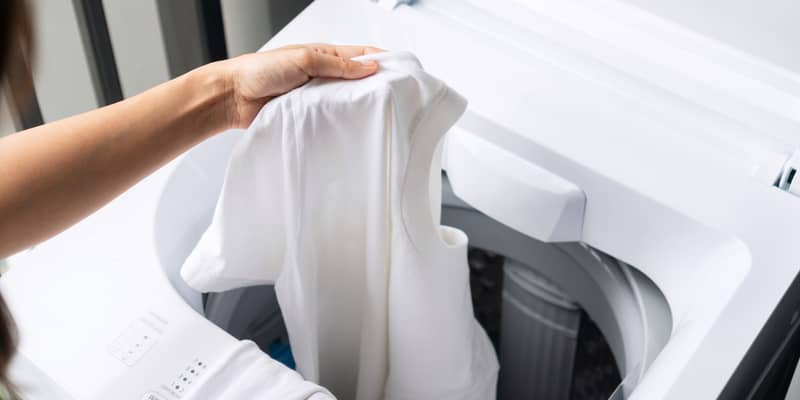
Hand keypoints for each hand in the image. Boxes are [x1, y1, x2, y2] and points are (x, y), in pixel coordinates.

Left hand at [220, 44, 382, 128]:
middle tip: (396, 99)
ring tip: (379, 115)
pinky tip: (352, 129)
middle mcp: (324, 76)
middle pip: (359, 81)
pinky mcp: (309, 116)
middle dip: (376, 87)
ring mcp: (317, 97)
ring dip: (359, 107)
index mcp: (325, 55)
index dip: (384, 61)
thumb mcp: (304, 59)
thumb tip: (370, 68)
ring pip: (347, 102)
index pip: (363, 55)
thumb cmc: (261, 70)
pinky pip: (330, 119)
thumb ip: (337, 65)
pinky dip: (341, 122)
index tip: (403, 72)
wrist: (232, 97)